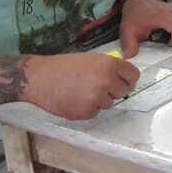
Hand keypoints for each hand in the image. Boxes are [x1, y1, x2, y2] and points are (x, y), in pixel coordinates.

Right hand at [23, 53, 139, 120]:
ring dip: (99, 100)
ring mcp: (97, 98)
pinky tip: (74, 100)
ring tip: (81, 91)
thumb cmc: (63, 66)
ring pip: (109, 103)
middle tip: (98, 87)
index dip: (128, 79)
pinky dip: (87, 109)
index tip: (123, 81)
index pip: (133, 76)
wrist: (38, 78)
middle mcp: (107, 81)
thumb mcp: (91, 59)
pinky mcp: (86, 112)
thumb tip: (124, 78)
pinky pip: (95, 112)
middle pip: (124, 91)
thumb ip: (109, 68)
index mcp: (110, 65)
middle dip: (114, 90)